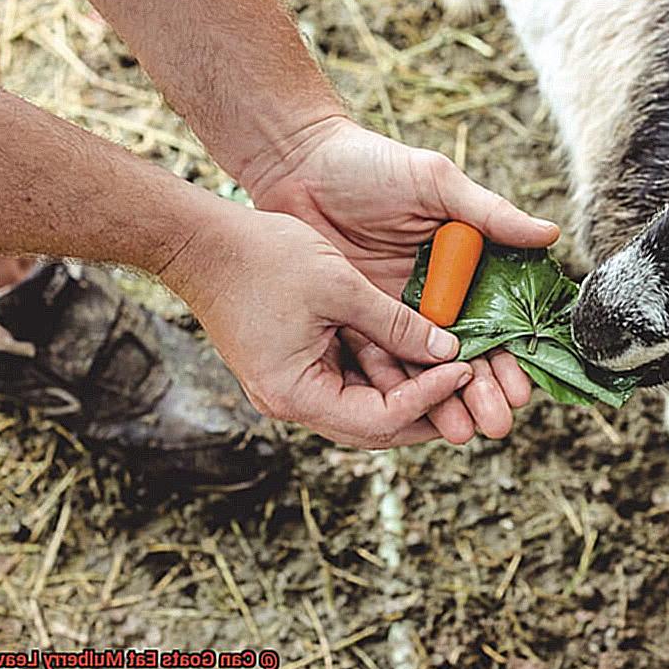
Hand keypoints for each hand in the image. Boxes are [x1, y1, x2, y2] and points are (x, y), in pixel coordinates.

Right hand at [161, 203, 475, 447]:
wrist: (198, 241)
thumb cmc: (261, 257)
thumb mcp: (340, 286)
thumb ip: (395, 323)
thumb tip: (448, 350)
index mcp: (296, 393)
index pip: (380, 419)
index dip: (428, 397)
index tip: (464, 368)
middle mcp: (290, 402)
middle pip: (374, 426)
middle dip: (424, 411)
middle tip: (469, 392)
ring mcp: (288, 387)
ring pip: (362, 407)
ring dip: (405, 393)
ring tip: (451, 375)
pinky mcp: (291, 367)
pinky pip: (345, 382)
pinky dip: (379, 372)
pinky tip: (413, 354)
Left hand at [243, 117, 559, 440]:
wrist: (298, 163)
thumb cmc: (370, 164)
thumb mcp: (435, 182)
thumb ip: (489, 214)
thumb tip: (550, 236)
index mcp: (464, 264)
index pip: (498, 321)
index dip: (512, 357)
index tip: (521, 389)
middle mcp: (435, 294)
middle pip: (466, 353)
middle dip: (483, 391)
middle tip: (495, 424)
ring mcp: (394, 310)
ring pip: (425, 365)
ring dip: (443, 400)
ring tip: (461, 431)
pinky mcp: (356, 319)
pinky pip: (380, 359)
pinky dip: (396, 387)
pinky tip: (411, 416)